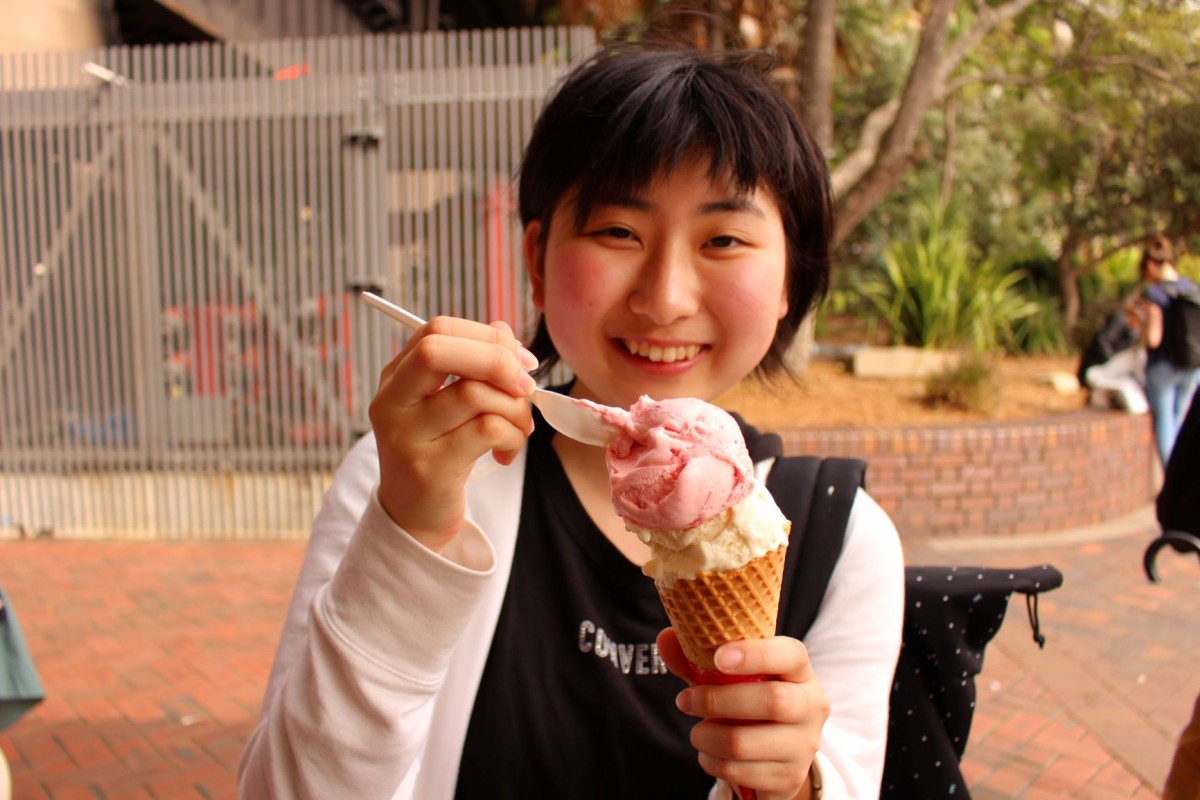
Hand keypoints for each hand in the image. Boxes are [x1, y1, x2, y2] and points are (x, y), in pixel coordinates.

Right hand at [369, 316, 536, 551]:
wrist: (415, 517)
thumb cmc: (442, 451)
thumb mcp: (450, 404)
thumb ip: (474, 365)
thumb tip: (506, 333)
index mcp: (396, 377)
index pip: (437, 329)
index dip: (486, 336)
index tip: (519, 361)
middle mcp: (393, 402)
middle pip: (442, 350)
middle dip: (498, 361)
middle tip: (525, 386)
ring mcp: (406, 436)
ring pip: (474, 393)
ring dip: (515, 407)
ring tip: (520, 427)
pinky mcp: (429, 469)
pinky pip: (487, 430)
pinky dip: (513, 435)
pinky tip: (507, 451)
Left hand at [658, 629, 827, 799]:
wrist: (777, 754)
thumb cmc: (750, 700)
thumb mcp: (728, 677)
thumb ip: (698, 658)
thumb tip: (666, 638)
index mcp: (800, 671)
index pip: (790, 654)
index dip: (755, 654)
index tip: (718, 658)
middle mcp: (811, 706)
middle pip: (771, 701)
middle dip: (717, 701)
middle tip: (685, 700)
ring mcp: (804, 745)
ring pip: (745, 742)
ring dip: (706, 737)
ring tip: (697, 732)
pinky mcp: (788, 777)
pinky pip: (739, 771)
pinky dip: (712, 762)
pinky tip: (709, 753)